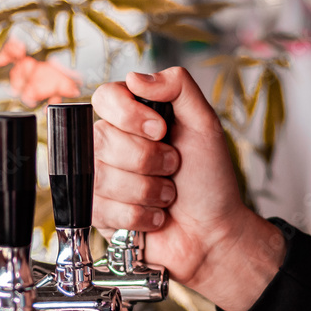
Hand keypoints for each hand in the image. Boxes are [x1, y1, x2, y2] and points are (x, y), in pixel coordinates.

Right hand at [91, 67, 283, 310]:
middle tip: (174, 169)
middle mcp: (111, 144)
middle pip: (103, 139)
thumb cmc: (210, 181)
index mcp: (133, 117)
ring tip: (167, 196)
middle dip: (149, 160)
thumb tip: (136, 77)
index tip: (161, 131)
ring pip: (101, 176)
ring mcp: (99, 179)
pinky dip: (139, 217)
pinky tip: (155, 218)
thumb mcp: (205, 125)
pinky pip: (102, 209)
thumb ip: (179, 87)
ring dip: (148, 191)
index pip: (105, 97)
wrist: (213, 233)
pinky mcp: (97, 213)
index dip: (129, 115)